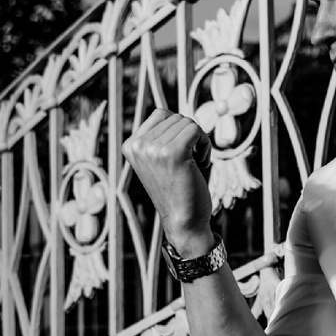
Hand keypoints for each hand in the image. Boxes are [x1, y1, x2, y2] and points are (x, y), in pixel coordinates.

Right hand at [121, 109, 213, 254]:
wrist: (184, 221)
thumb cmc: (179, 190)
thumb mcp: (162, 159)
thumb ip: (162, 136)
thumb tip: (172, 114)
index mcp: (130, 145)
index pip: (161, 114)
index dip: (179, 130)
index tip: (181, 155)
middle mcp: (137, 145)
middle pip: (176, 117)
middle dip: (190, 136)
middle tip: (191, 162)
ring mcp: (152, 148)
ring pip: (188, 123)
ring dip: (199, 142)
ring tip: (195, 165)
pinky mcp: (171, 153)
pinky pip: (196, 130)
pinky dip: (205, 145)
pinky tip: (203, 163)